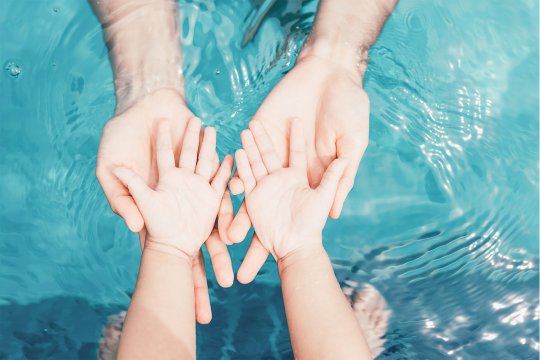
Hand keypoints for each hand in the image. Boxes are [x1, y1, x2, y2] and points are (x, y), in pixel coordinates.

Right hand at [96, 89, 233, 322]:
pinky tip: (249, 204)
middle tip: (229, 282)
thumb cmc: (121, 137)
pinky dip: (234, 189)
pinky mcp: (205, 165)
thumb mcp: (110, 166)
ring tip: (244, 245)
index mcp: (156, 206)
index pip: (168, 244)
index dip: (180, 270)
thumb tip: (132, 227)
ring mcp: (193, 183)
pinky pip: (223, 179)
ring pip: (215, 212)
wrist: (143, 106)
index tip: (193, 299)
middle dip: (213, 259)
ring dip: (229, 226)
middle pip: (199, 236)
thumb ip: (121, 195)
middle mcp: (178, 199)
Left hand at [229, 53, 368, 281]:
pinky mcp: (261, 132)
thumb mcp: (352, 145)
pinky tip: (224, 191)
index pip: (293, 214)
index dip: (284, 235)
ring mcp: (272, 151)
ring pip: (251, 185)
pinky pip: (245, 156)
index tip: (274, 261)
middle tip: (236, 258)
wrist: (330, 73)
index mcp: (309, 177)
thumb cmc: (348, 108)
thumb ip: (342, 177)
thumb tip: (337, 214)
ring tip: (222, 234)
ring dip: (237, 208)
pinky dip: (236, 172)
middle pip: (266, 207)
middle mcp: (287, 170)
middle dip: (252, 233)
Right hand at [235, 120, 345, 259]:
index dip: (296, 136)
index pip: (296, 151)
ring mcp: (266, 187)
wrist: (296, 246)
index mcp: (298, 177)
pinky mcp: (255, 198)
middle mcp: (280, 179)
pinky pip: (248, 178)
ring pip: (257, 162)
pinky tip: (238, 152)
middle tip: (257, 120)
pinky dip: (243, 166)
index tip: (295, 118)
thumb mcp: (324, 197)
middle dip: (263, 137)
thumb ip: (333, 178)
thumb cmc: (313, 224)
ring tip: (245, 130)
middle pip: (270, 152)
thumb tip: (345, 159)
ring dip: (251, 147)